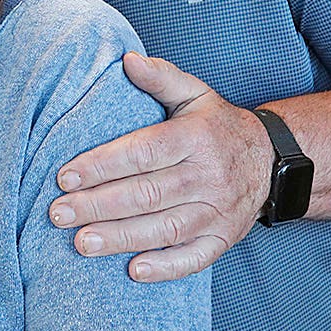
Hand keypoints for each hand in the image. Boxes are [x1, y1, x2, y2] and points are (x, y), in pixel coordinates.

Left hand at [49, 52, 271, 281]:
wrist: (271, 161)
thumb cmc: (218, 126)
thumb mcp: (195, 93)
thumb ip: (160, 77)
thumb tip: (126, 59)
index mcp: (195, 137)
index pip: (142, 153)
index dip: (102, 165)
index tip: (65, 176)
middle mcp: (208, 175)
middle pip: (147, 194)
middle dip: (98, 205)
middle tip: (58, 213)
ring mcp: (218, 210)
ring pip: (165, 228)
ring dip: (121, 237)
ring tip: (82, 243)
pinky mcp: (224, 238)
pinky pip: (195, 258)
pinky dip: (166, 267)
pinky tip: (134, 271)